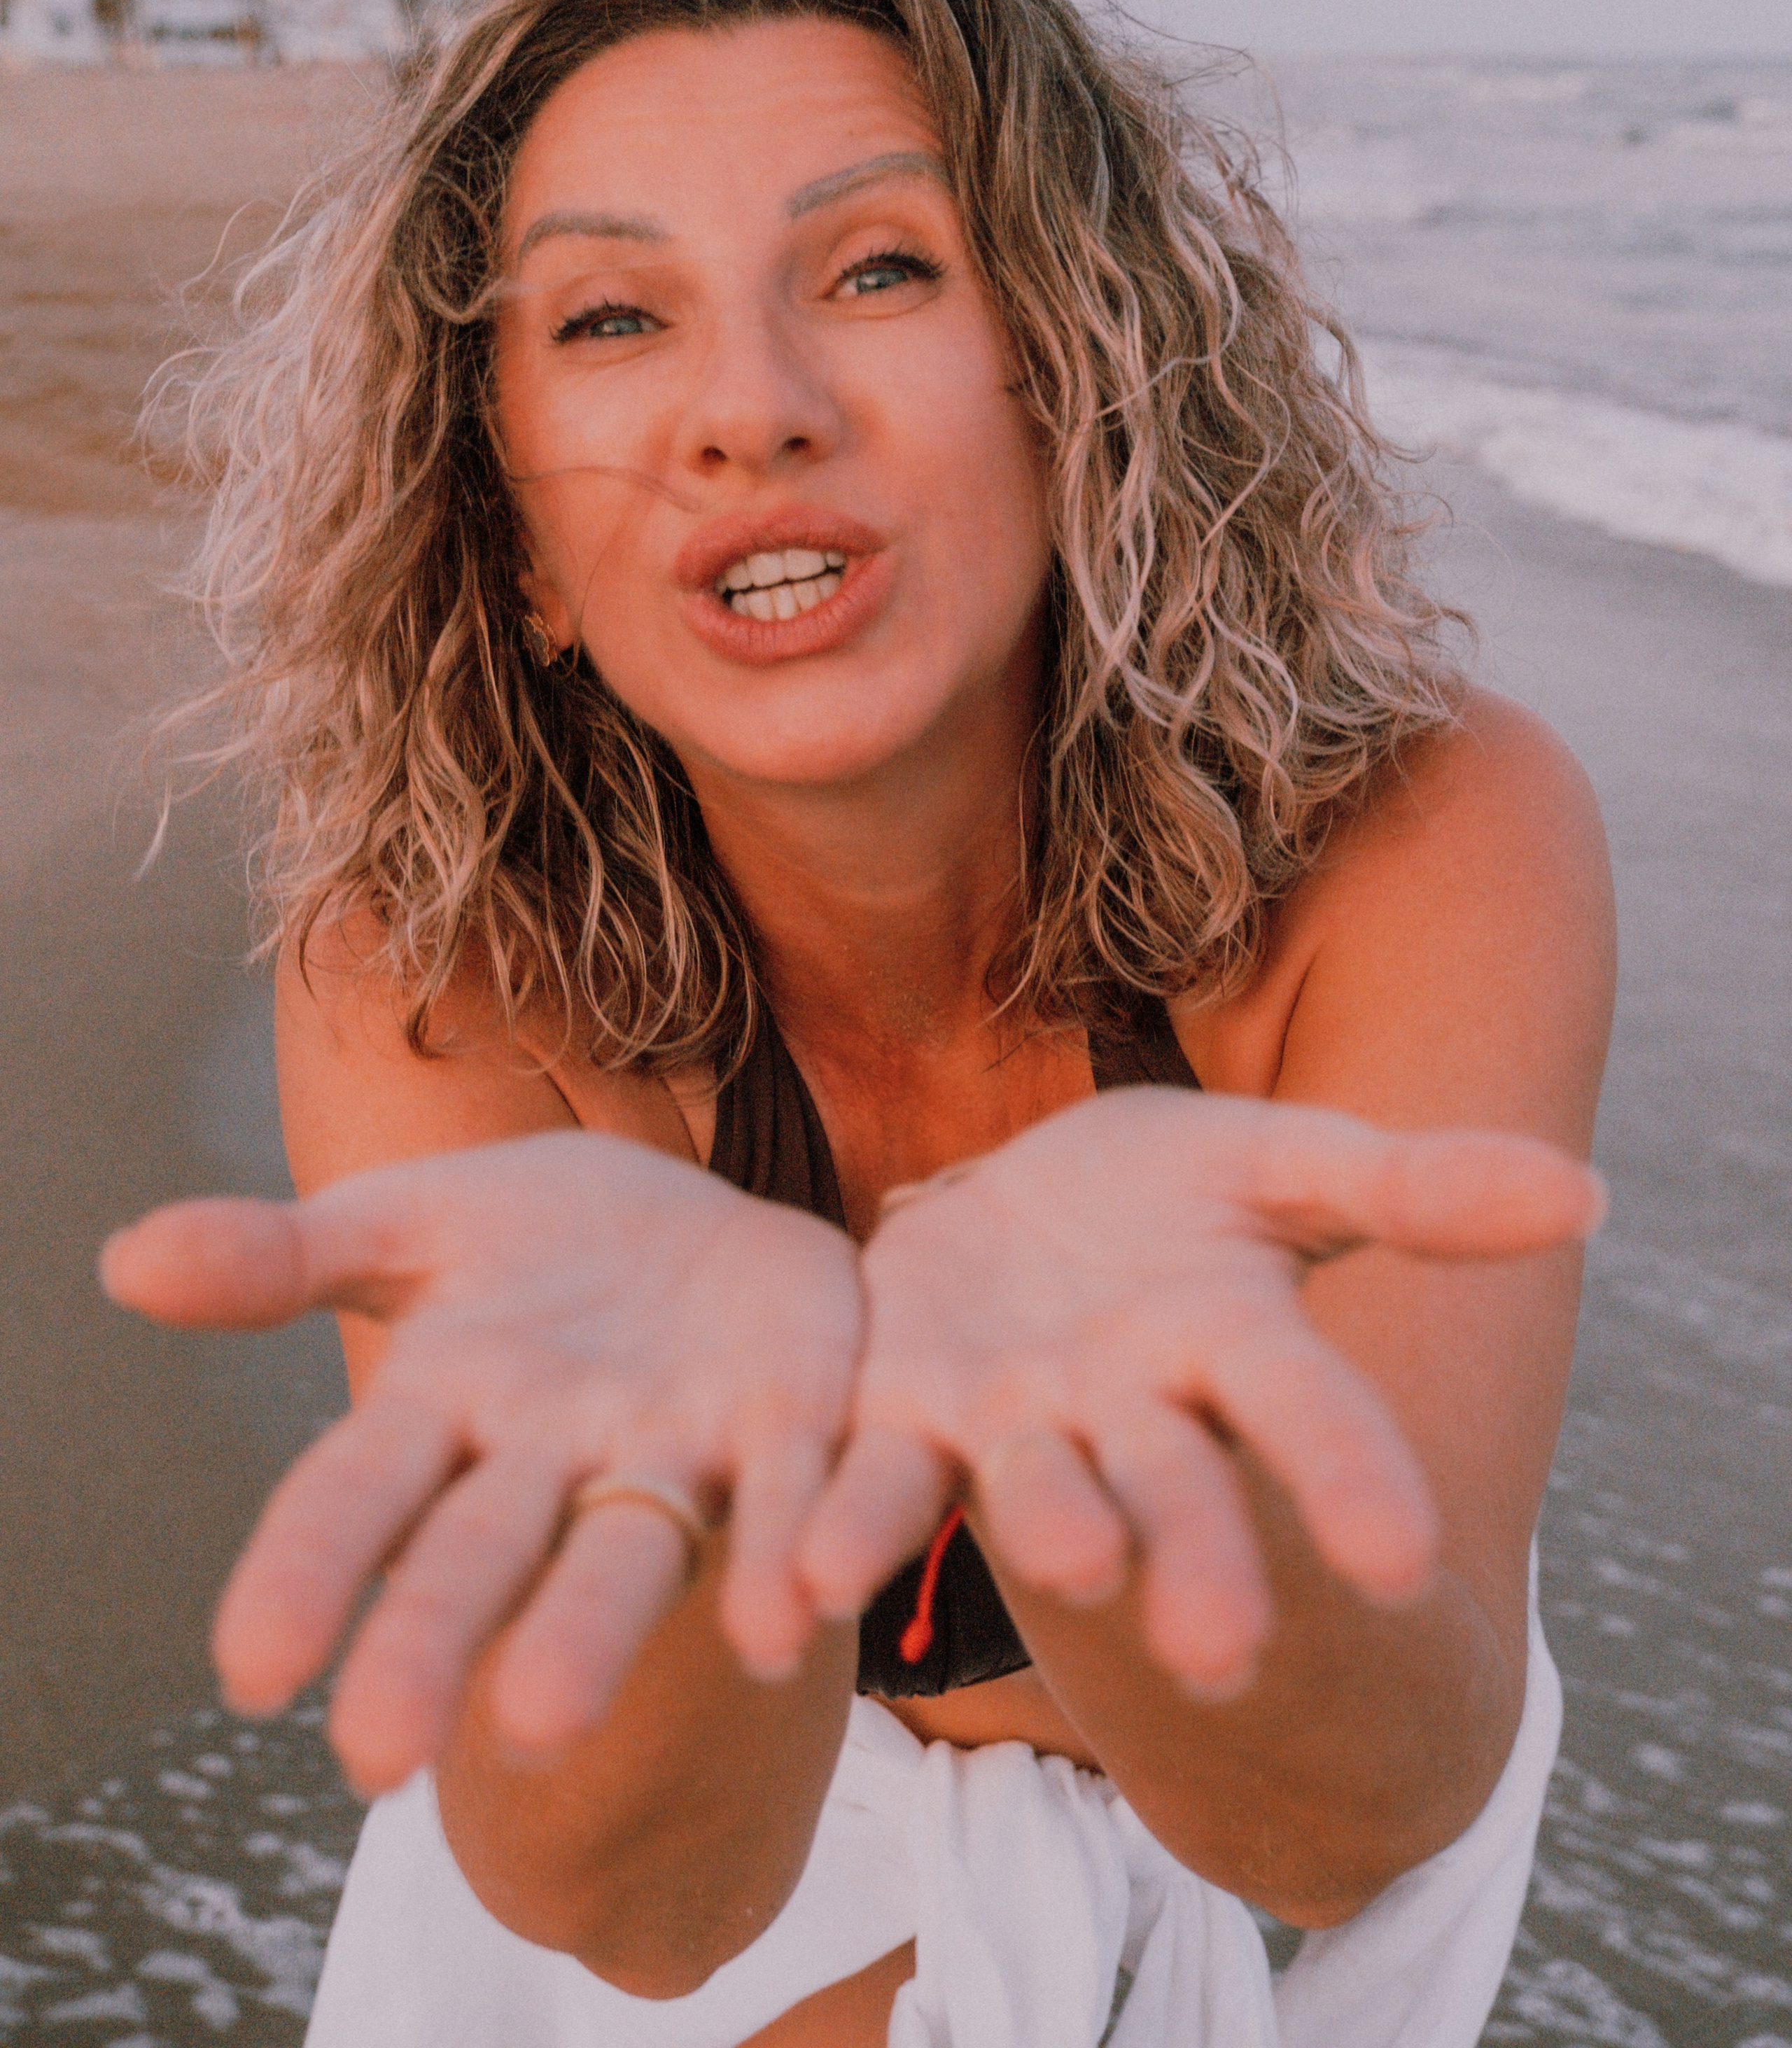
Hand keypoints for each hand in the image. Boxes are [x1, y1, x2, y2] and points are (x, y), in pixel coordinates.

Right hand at [102, 1137, 863, 1791]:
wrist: (704, 1226)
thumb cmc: (536, 1243)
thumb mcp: (413, 1220)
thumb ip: (287, 1254)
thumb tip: (126, 1259)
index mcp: (451, 1402)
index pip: (359, 1494)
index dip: (307, 1571)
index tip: (249, 1670)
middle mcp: (554, 1457)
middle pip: (483, 1556)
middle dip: (433, 1644)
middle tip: (374, 1758)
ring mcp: (675, 1451)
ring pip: (629, 1558)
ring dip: (590, 1640)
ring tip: (544, 1728)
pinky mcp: (791, 1426)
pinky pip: (792, 1498)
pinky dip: (783, 1555)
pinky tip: (780, 1622)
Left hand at [798, 1091, 1601, 1693]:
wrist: (1016, 1204)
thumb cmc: (1171, 1194)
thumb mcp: (1283, 1162)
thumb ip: (1412, 1185)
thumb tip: (1584, 1194)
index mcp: (1227, 1343)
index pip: (1307, 1412)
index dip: (1348, 1479)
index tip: (1399, 1561)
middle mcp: (1127, 1408)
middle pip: (1175, 1490)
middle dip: (1199, 1565)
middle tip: (1218, 1659)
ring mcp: (1013, 1418)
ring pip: (1032, 1491)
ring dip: (1042, 1537)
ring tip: (1051, 1570)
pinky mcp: (899, 1406)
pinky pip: (869, 1473)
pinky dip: (836, 1529)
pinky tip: (797, 1586)